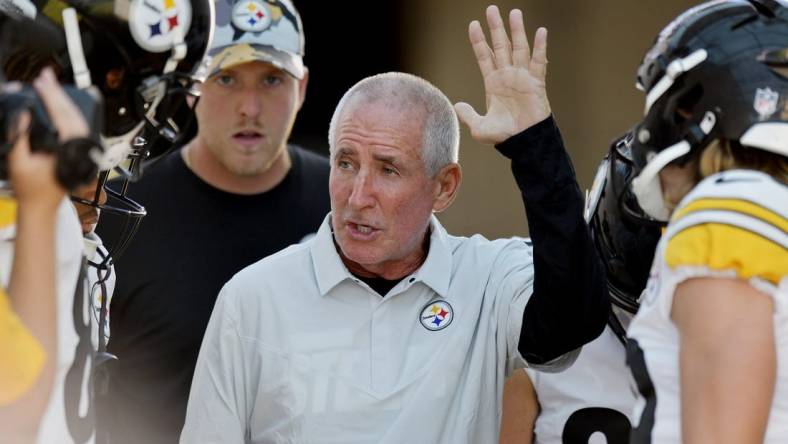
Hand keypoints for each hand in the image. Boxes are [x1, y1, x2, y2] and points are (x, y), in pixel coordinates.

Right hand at [8, 68, 88, 206]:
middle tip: (46, 76)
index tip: (42, 82)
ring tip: (50, 85)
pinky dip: (68, 113)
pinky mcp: (79, 152)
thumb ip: (20, 137)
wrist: (42, 208)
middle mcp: (80, 149)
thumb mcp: (19, 162)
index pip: (63, 116)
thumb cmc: (31, 189)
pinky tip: (59, 104)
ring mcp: (82, 150)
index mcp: (69, 150)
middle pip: (73, 114)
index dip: (52, 97)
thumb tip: (24, 113)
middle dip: (58, 93)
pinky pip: (77, 127)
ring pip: (77, 119)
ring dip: (64, 101)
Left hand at [454, 6, 550, 144]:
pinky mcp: (536, 83)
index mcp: (493, 83)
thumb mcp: (480, 128)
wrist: (524, 143)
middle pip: (501, 46)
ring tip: (514, 12)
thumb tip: (457, 105)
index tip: (473, 25)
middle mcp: (507, 75)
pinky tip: (540, 31)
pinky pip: (538, 62)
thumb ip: (468, 115)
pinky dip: (540, 47)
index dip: (479, 41)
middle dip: (496, 28)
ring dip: (517, 31)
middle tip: (491, 9)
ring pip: (519, 48)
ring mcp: (522, 77)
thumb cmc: (504, 135)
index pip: (484, 56)